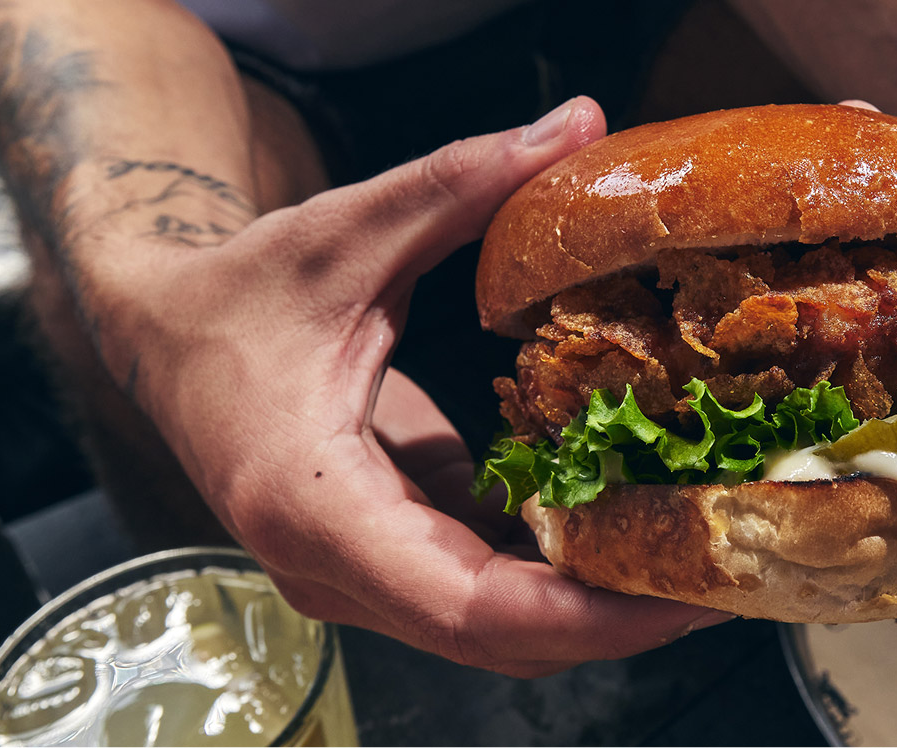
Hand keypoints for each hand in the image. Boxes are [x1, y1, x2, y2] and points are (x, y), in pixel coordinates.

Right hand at [90, 97, 728, 676]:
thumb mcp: (346, 231)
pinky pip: (486, 586)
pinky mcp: (385, 554)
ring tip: (704, 551)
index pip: (468, 607)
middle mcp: (333, 565)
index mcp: (314, 503)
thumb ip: (461, 183)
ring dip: (601, 602)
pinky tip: (631, 518)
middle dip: (619, 618)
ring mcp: (358, 573)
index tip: (685, 595)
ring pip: (498, 628)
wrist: (163, 336)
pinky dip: (561, 568)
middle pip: (500, 638)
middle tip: (732, 569)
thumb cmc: (236, 293)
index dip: (587, 616)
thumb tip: (575, 125)